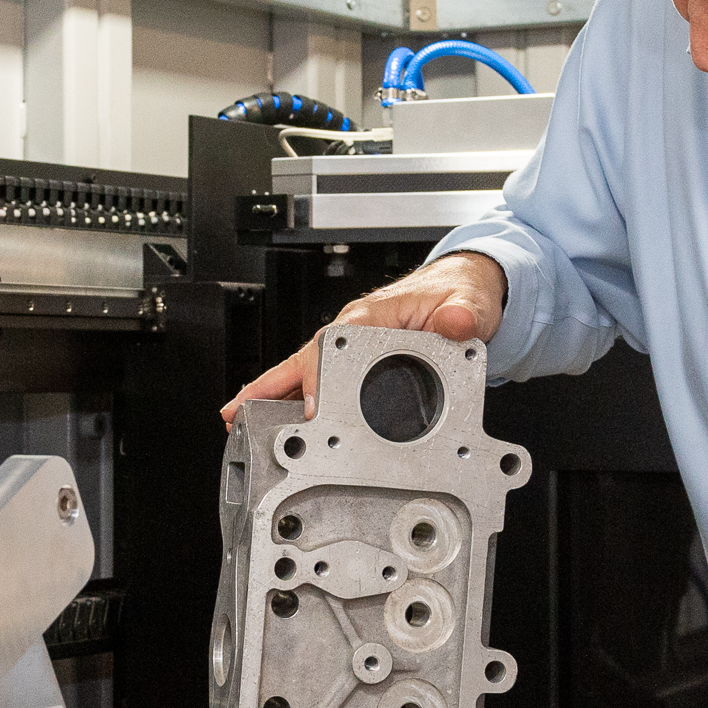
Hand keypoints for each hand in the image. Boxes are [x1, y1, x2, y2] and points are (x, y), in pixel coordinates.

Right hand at [221, 252, 506, 424]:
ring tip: (238, 420)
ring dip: (271, 395)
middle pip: (304, 360)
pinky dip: (292, 397)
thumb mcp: (469, 303)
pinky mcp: (356, 359)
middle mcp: (355, 328)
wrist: (464, 286)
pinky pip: (318, 379)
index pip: (334, 344)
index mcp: (374, 315)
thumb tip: (456, 323)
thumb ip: (463, 314)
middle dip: (269, 387)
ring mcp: (351, 344)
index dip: (317, 377)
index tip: (310, 407)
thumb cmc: (458, 292)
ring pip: (303, 371)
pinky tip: (277, 417)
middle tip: (239, 413)